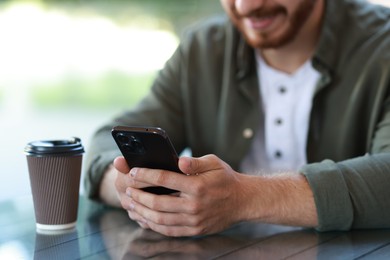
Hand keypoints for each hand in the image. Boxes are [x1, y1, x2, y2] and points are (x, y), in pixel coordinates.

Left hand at [120, 154, 245, 236]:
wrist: (242, 201)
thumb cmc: (226, 179)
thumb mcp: (215, 163)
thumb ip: (196, 162)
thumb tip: (180, 161)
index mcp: (197, 186)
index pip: (164, 179)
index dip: (145, 175)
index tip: (133, 171)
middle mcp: (194, 205)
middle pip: (158, 202)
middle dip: (138, 196)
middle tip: (127, 190)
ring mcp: (194, 221)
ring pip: (160, 219)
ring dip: (142, 212)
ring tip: (130, 205)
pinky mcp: (194, 230)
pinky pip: (168, 230)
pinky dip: (153, 225)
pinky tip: (144, 219)